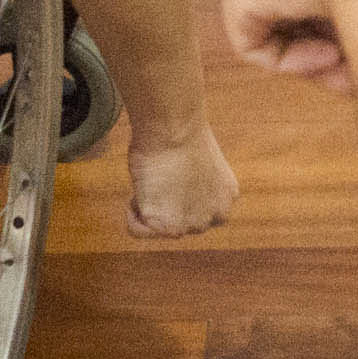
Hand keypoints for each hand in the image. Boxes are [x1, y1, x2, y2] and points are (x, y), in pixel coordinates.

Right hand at [124, 127, 239, 237]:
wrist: (173, 128)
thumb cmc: (181, 133)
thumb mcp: (200, 166)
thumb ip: (193, 187)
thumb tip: (175, 194)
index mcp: (226, 198)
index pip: (199, 211)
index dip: (181, 194)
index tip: (173, 175)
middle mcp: (214, 216)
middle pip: (181, 222)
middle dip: (167, 205)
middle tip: (159, 177)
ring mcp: (191, 225)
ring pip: (159, 228)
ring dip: (148, 207)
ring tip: (149, 180)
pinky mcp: (166, 227)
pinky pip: (137, 230)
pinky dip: (131, 215)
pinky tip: (134, 195)